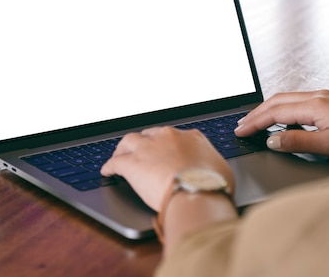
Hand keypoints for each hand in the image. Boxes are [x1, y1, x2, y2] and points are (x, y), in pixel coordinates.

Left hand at [100, 126, 233, 211]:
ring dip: (123, 149)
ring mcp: (148, 148)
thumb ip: (212, 166)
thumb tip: (213, 172)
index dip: (166, 145)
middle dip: (144, 144)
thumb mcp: (221, 171)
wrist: (197, 193)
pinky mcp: (132, 163)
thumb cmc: (213, 186)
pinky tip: (107, 171)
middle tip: (140, 153)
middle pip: (149, 136)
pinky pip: (115, 162)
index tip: (164, 152)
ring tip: (119, 157)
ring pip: (129, 142)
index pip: (173, 136)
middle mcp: (167, 137)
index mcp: (190, 138)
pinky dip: (110, 166)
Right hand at [235, 90, 328, 156]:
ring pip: (287, 98)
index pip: (275, 112)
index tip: (240, 130)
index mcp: (316, 104)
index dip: (255, 121)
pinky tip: (281, 118)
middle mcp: (320, 96)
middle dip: (256, 112)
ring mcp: (326, 97)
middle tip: (241, 124)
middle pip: (277, 100)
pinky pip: (298, 101)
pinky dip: (282, 109)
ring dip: (268, 109)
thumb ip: (298, 141)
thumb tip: (272, 140)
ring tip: (255, 120)